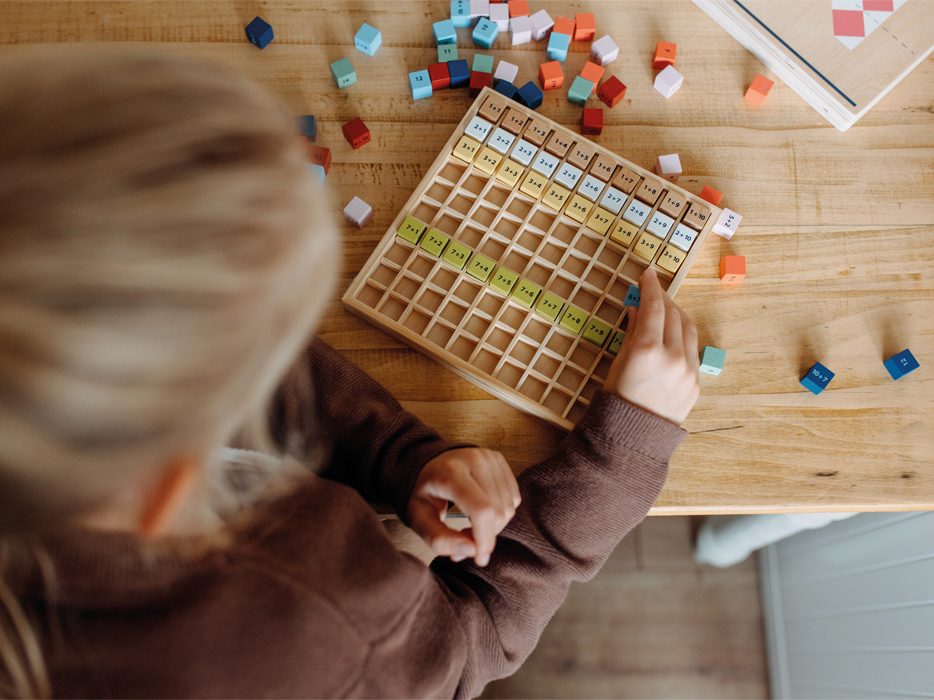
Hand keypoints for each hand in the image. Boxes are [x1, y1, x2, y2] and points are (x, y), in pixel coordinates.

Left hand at [407, 448, 519, 566]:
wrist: (429, 464)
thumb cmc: (424, 494)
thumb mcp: (420, 520)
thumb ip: (440, 540)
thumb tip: (471, 551)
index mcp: (450, 472)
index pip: (481, 510)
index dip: (485, 539)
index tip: (479, 558)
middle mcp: (474, 459)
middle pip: (498, 511)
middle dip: (486, 535)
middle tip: (465, 536)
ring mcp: (489, 457)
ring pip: (509, 506)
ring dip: (494, 525)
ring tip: (470, 524)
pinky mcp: (499, 459)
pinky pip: (514, 497)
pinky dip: (501, 512)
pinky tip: (482, 511)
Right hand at [604, 267, 699, 424]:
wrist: (634, 435)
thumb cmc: (618, 398)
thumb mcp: (618, 361)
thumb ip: (632, 332)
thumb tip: (638, 309)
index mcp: (646, 349)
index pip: (653, 306)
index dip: (650, 286)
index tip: (648, 273)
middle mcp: (672, 356)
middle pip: (673, 314)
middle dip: (663, 299)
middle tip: (653, 290)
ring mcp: (688, 370)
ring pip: (688, 329)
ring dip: (677, 314)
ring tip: (665, 309)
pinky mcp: (696, 382)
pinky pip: (692, 350)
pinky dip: (682, 337)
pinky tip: (672, 335)